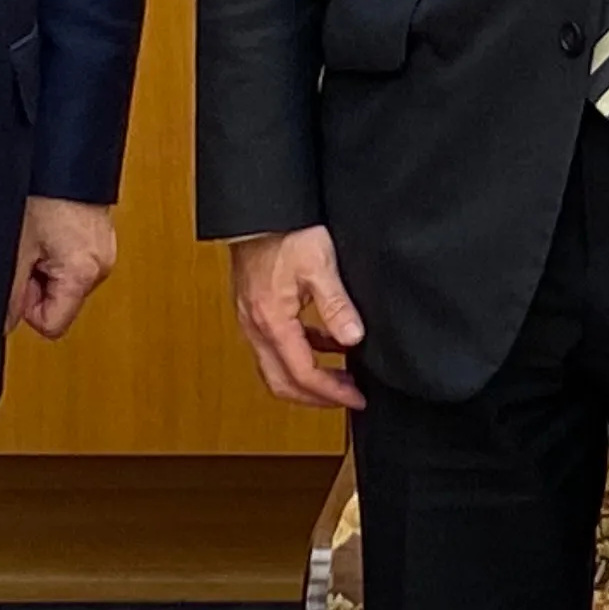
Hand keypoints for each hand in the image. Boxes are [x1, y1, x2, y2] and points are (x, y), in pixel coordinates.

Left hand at [9, 198, 119, 340]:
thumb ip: (9, 294)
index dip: (28, 307)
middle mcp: (102, 266)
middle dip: (36, 284)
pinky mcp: (99, 239)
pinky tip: (48, 229)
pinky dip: (54, 251)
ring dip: (44, 266)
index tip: (21, 277)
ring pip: (62, 282)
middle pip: (58, 303)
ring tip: (38, 235)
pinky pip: (69, 262)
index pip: (52, 325)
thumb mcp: (17, 248)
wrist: (64, 157)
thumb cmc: (44, 192)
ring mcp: (103, 252)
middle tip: (28, 250)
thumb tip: (2, 324)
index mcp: (84, 272)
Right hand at [230, 226, 367, 410]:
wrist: (258, 211)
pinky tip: (326, 343)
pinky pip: (276, 346)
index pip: (301, 374)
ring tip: (341, 376)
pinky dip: (302, 353)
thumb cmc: (285, 230)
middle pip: (281, 383)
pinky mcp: (256, 310)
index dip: (331, 393)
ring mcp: (253, 320)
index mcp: (272, 320)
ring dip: (308, 378)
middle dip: (316, 398)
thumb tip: (353, 338)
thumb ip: (336, 305)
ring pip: (276, 368)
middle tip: (347, 398)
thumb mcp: (320, 264)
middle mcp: (256, 327)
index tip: (356, 398)